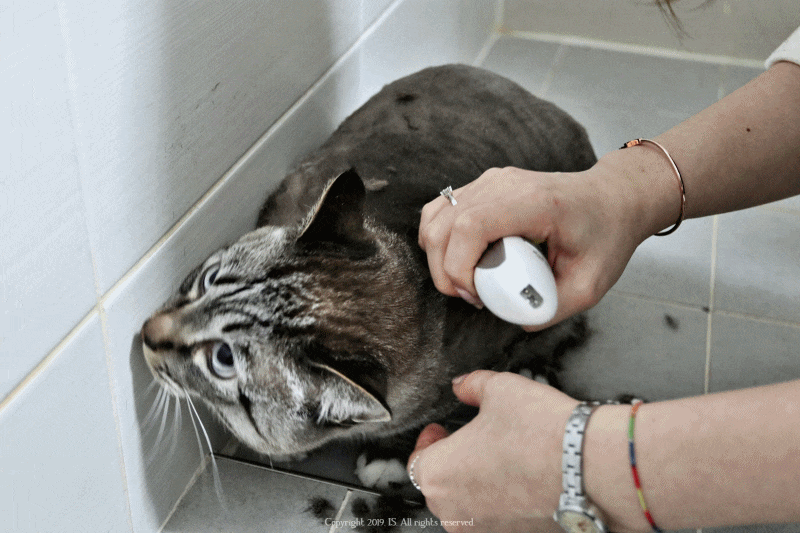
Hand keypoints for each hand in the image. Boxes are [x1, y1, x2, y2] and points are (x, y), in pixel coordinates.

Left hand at [406, 370, 579, 532]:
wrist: (590, 468)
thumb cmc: (542, 433)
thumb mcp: (499, 388)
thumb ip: (472, 386)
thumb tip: (463, 385)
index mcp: (438, 474)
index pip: (417, 461)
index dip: (429, 441)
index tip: (441, 430)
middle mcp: (454, 511)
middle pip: (441, 485)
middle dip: (454, 460)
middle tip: (473, 439)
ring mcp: (484, 531)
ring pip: (469, 504)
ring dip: (478, 482)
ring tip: (502, 457)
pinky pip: (497, 518)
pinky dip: (503, 501)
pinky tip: (522, 478)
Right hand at [418, 166, 647, 328]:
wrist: (612, 199)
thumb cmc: (605, 236)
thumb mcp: (589, 284)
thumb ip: (552, 309)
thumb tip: (516, 320)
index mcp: (535, 202)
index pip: (471, 226)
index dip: (459, 267)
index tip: (477, 296)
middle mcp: (505, 184)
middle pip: (444, 224)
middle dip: (445, 272)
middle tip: (473, 297)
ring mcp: (490, 180)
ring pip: (435, 217)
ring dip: (439, 257)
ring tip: (467, 280)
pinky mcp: (482, 186)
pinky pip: (441, 211)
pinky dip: (440, 240)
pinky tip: (461, 259)